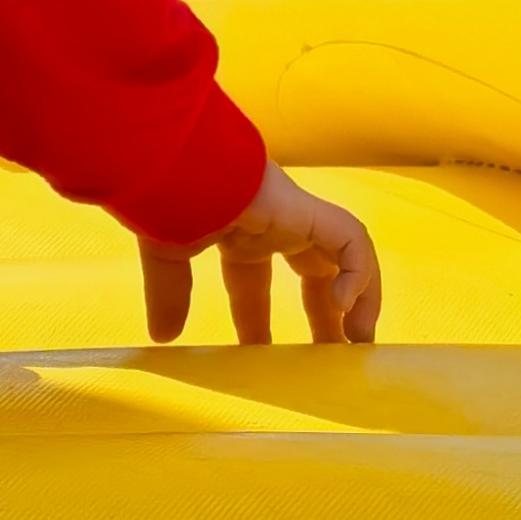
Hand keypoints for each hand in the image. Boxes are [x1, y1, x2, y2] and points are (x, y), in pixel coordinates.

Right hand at [139, 161, 381, 348]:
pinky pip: (351, 240)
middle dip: (323, 318)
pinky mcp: (308, 208)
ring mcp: (294, 213)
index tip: (262, 361)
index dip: (258, 323)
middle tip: (331, 360)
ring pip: (345, 256)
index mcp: (237, 232)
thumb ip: (170, 293)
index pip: (255, 283)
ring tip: (357, 343)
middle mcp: (272, 222)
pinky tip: (340, 306)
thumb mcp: (167, 255)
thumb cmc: (164, 196)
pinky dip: (358, 273)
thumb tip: (161, 335)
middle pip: (313, 273)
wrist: (171, 158)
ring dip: (359, 299)